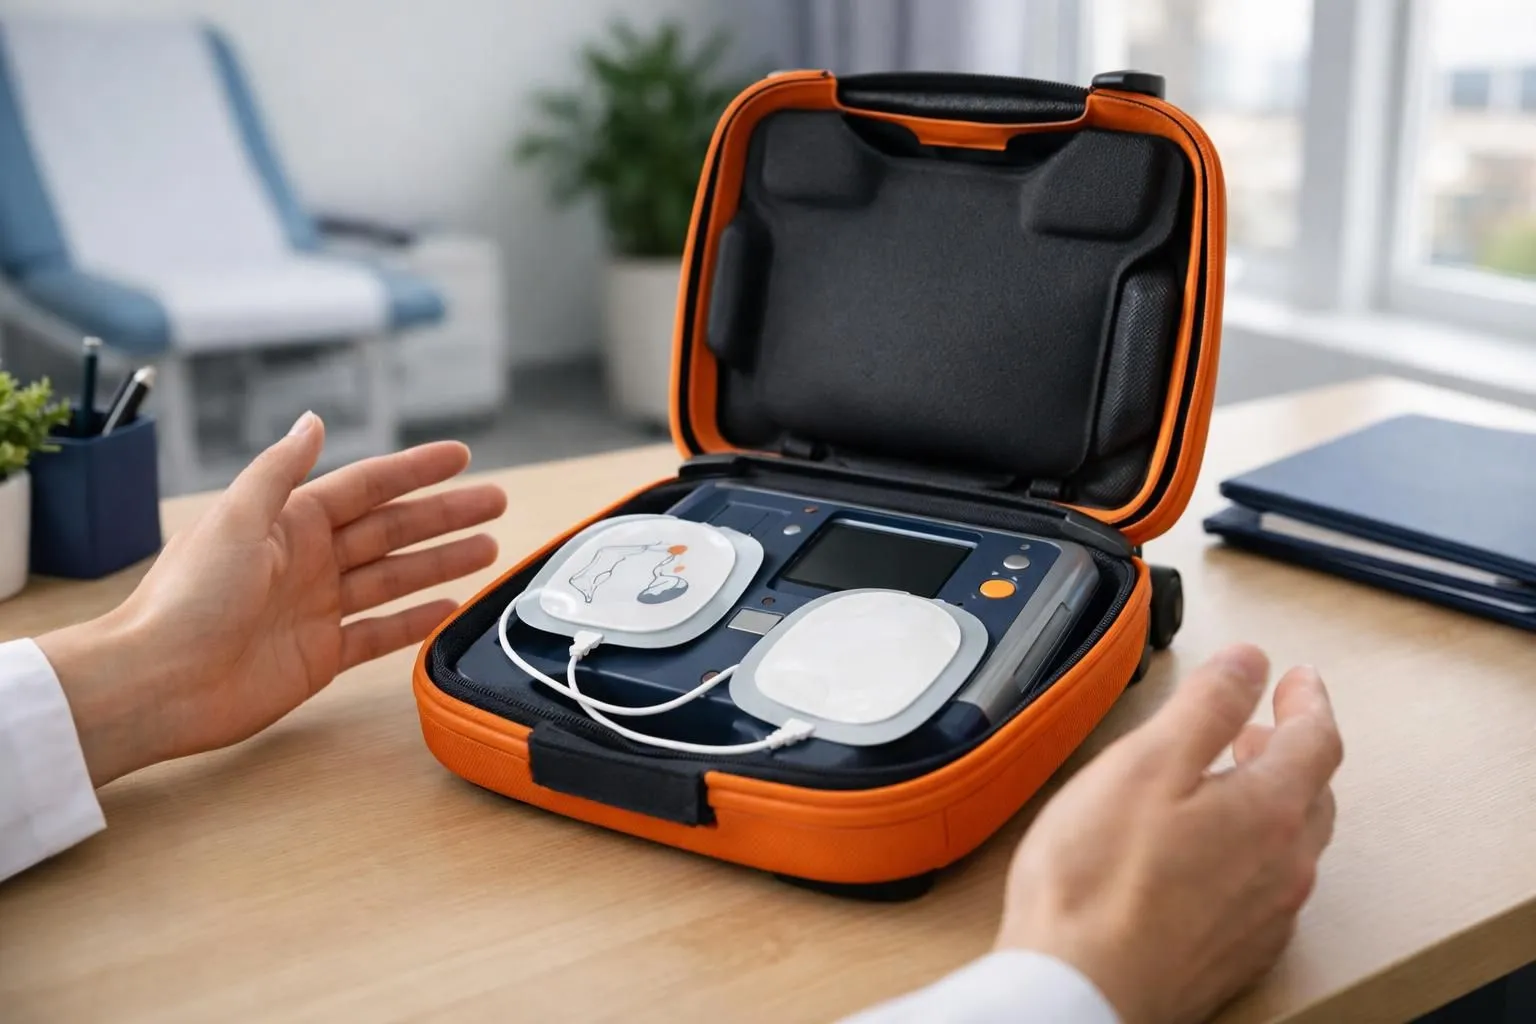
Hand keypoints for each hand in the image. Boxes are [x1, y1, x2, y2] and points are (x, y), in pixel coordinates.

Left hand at [39, 412, 506, 785]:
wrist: (159, 683)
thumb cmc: (187, 598)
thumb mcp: (236, 519)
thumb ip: (281, 471)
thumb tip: (314, 421)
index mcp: (288, 522)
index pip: (367, 486)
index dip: (415, 471)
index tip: (460, 456)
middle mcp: (308, 561)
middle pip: (392, 530)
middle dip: (445, 515)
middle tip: (495, 502)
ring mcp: (316, 609)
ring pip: (394, 578)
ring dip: (441, 562)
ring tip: (489, 549)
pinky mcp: (319, 657)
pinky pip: (379, 633)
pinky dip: (414, 621)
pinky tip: (448, 607)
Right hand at [995, 644, 1342, 1023]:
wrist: (1080, 991)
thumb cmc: (1098, 883)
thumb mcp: (1146, 763)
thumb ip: (1205, 705)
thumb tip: (1249, 662)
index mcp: (1269, 811)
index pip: (1316, 740)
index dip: (1309, 700)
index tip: (1298, 679)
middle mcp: (1283, 868)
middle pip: (1312, 793)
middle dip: (1292, 749)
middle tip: (1263, 726)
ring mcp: (1263, 918)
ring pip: (1290, 844)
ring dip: (1272, 801)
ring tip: (1229, 783)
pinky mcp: (1234, 954)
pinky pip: (1265, 888)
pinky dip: (1250, 851)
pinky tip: (1207, 853)